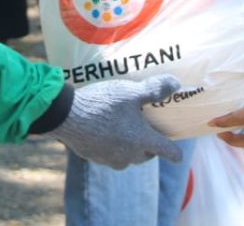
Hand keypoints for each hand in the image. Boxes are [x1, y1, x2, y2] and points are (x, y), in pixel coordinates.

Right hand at [49, 75, 182, 168]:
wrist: (67, 116)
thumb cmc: (102, 103)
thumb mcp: (131, 92)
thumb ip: (154, 89)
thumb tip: (176, 84)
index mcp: (142, 141)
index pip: (168, 152)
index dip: (175, 152)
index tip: (177, 152)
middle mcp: (128, 156)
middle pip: (147, 155)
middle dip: (150, 145)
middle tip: (146, 128)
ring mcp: (110, 159)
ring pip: (128, 157)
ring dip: (130, 146)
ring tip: (124, 128)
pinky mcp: (94, 157)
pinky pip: (110, 155)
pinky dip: (112, 146)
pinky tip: (104, 130)